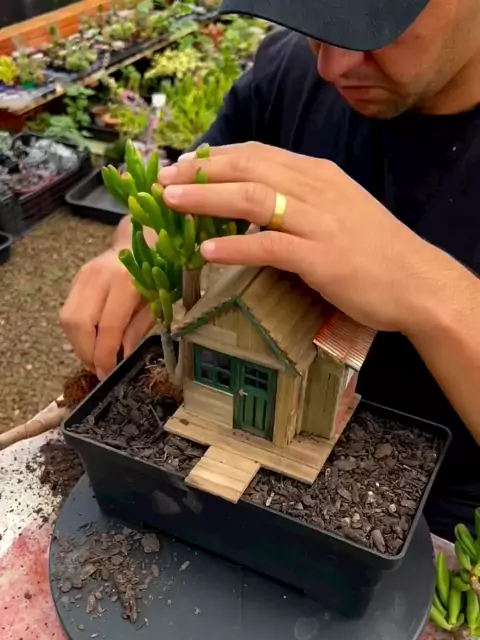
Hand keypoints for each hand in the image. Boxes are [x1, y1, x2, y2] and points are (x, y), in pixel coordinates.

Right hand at [60, 247, 154, 378]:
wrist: (140, 241)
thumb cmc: (156, 274)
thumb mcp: (156, 303)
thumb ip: (137, 330)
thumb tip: (122, 358)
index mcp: (126, 282)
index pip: (108, 326)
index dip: (105, 355)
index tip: (108, 373)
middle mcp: (99, 277)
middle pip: (79, 324)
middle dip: (86, 353)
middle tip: (99, 369)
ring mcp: (83, 277)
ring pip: (68, 319)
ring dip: (79, 346)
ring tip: (95, 358)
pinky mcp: (76, 280)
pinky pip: (68, 313)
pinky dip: (77, 333)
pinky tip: (91, 342)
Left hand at [160, 142, 442, 333]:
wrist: (416, 281)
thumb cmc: (374, 252)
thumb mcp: (336, 212)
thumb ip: (299, 203)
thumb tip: (255, 207)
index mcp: (317, 174)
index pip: (258, 153)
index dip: (216, 157)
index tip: (183, 165)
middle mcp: (315, 188)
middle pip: (247, 167)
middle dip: (199, 172)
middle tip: (161, 181)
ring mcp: (318, 222)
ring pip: (251, 198)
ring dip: (205, 199)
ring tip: (170, 204)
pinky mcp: (320, 258)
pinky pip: (268, 246)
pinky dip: (235, 247)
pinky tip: (206, 253)